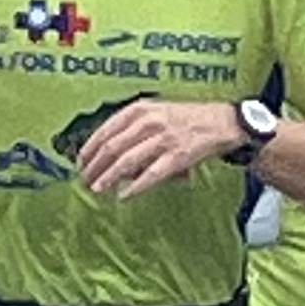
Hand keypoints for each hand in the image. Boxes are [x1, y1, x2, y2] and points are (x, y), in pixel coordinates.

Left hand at [76, 99, 244, 198]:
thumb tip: (112, 154)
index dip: (89, 148)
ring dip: (108, 178)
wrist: (223, 122)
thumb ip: (135, 128)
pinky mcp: (177, 157)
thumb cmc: (188, 118)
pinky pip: (150, 175)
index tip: (81, 162)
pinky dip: (135, 187)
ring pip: (126, 162)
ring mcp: (163, 139)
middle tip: (85, 179)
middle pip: (112, 147)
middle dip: (94, 166)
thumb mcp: (158, 111)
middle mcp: (149, 122)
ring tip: (97, 189)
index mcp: (141, 109)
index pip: (106, 129)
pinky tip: (124, 196)